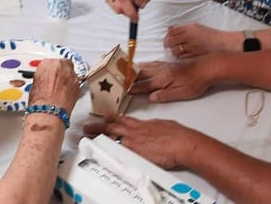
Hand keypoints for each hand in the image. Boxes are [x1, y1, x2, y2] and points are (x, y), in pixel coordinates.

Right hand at [28, 59, 79, 113]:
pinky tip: (65, 92)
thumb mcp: (35, 84)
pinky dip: (71, 85)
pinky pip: (75, 81)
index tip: (48, 74)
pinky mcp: (78, 86)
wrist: (49, 113)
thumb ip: (43, 76)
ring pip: (71, 72)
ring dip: (66, 76)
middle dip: (60, 69)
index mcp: (49, 64)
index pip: (49, 62)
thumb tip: (45, 78)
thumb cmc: (40, 101)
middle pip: (63, 63)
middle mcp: (62, 67)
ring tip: (60, 86)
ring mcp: (72, 76)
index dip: (48, 69)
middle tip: (55, 78)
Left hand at [83, 115, 197, 168]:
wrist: (182, 143)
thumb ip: (152, 126)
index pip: (123, 120)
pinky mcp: (135, 154)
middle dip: (98, 128)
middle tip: (88, 127)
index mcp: (142, 124)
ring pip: (112, 140)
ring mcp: (134, 143)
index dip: (112, 118)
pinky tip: (102, 153)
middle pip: (112, 128)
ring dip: (100, 139)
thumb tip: (150, 129)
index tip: (104, 117)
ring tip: (89, 139)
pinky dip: (110, 152)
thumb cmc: (177, 135)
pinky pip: (119, 153)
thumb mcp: (162, 124)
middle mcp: (135, 132)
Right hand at [128, 60, 212, 102]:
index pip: (144, 85)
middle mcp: (161, 71)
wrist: (207, 68)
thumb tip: (151, 97)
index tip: (125, 90)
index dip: (134, 88)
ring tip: (126, 70)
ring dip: (136, 69)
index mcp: (162, 80)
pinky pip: (153, 62)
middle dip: (130, 76)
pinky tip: (144, 64)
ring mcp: (165, 66)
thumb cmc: (196, 82)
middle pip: (142, 74)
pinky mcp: (170, 63)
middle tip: (120, 77)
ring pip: (146, 67)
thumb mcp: (181, 93)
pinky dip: (145, 63)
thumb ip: (165, 95)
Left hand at [164, 24, 241, 57]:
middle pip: (170, 41)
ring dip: (173, 51)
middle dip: (167, 44)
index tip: (168, 38)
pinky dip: (179, 57)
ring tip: (176, 50)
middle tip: (168, 45)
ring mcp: (192, 47)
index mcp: (190, 28)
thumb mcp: (196, 27)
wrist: (223, 44)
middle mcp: (190, 37)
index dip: (167, 35)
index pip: (172, 31)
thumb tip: (170, 29)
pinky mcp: (194, 55)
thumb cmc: (210, 35)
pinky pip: (182, 57)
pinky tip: (182, 55)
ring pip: (175, 50)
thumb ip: (182, 28)